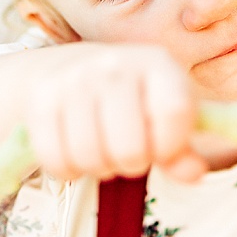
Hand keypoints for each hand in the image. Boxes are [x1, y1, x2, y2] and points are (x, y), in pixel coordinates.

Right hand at [17, 42, 207, 183]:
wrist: (67, 68)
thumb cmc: (130, 101)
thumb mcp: (162, 115)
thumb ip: (182, 149)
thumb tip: (194, 173)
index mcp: (157, 63)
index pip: (174, 112)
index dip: (172, 145)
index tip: (163, 150)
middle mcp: (115, 64)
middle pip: (131, 148)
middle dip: (132, 164)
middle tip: (128, 154)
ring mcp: (75, 79)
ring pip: (91, 158)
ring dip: (99, 169)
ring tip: (103, 153)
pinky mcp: (42, 99)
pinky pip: (56, 159)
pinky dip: (68, 170)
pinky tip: (76, 156)